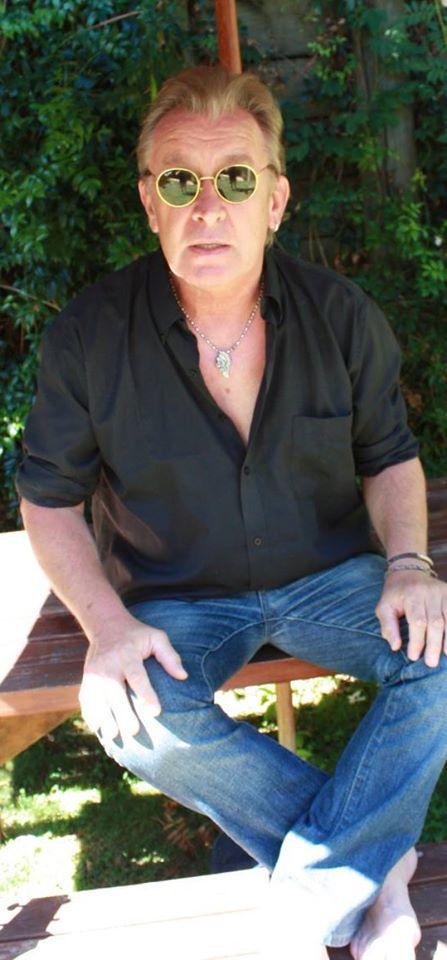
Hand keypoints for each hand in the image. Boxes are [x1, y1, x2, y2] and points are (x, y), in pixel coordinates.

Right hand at [79, 614, 187, 740]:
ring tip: (113, 735)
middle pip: (113, 691)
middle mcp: (108, 664)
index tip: (155, 712)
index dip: (146, 694)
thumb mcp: (156, 637)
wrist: (105, 624)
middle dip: (122, 712)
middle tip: (133, 730)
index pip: (137, 676)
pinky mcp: (86, 679)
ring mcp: (94, 672)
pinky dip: (90, 714)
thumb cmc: (137, 635)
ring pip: (96, 698)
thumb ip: (169, 655)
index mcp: (127, 653)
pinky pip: (86, 699)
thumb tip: (183, 676)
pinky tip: (98, 729)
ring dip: (103, 717)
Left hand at [375, 569, 446, 667]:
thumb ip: (388, 626)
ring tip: (446, 656)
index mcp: (412, 595)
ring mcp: (444, 592)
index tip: (414, 657)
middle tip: (431, 663)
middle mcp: (431, 592)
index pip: (418, 621)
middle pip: (436, 622)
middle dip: (434, 645)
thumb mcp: (384, 607)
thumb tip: (396, 647)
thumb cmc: (395, 595)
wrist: (409, 572)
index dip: (417, 641)